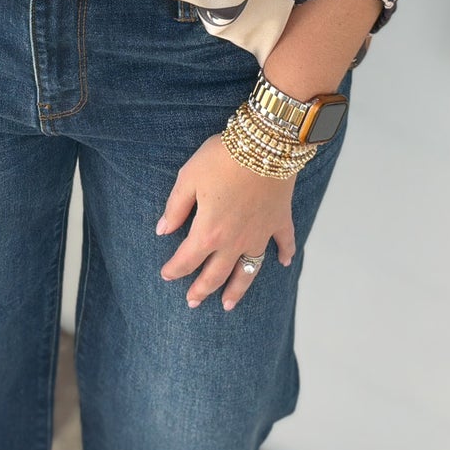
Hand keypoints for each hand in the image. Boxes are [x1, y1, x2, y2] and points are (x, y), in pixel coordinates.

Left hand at [155, 130, 297, 311]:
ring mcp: (260, 233)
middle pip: (216, 274)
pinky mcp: (279, 220)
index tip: (166, 275)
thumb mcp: (188, 178)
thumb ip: (175, 208)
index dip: (174, 270)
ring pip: (248, 270)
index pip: (187, 260)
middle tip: (192, 302)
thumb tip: (163, 230)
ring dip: (238, 288)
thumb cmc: (221, 158)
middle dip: (202, 290)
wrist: (264, 144)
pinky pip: (284, 242)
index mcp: (208, 232)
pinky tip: (285, 263)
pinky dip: (286, 253)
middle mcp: (234, 241)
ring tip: (228, 304)